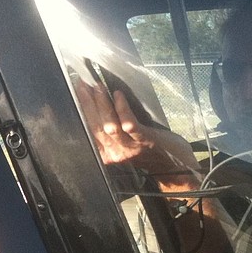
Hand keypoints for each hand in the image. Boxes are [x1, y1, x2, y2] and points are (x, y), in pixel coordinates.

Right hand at [73, 78, 199, 181]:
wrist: (174, 168)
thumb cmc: (149, 152)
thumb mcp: (124, 147)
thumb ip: (111, 136)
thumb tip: (99, 106)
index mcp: (106, 154)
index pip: (88, 130)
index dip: (81, 110)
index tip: (76, 92)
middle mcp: (115, 153)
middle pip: (95, 127)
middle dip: (87, 104)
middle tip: (82, 84)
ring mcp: (129, 148)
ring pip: (110, 126)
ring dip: (102, 105)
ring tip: (97, 87)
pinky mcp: (145, 141)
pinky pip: (129, 125)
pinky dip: (122, 109)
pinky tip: (118, 95)